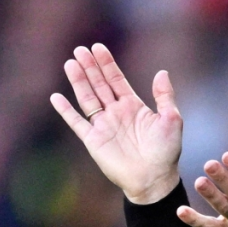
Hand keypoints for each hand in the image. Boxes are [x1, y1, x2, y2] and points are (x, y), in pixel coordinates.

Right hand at [50, 44, 181, 203]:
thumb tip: (162, 72)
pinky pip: (76, 122)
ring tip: (70, 63)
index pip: (116, 80)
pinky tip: (56, 97)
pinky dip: (66, 110)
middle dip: (90, 67)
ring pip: (87, 98)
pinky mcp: (93, 140)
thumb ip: (165, 96)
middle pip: (99, 84)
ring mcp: (103, 126)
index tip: (98, 47)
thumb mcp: (171, 119)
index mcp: (133, 106)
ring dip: (78, 81)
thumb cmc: (166, 152)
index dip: (107, 64)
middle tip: (80, 49)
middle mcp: (116, 113)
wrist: (154, 179)